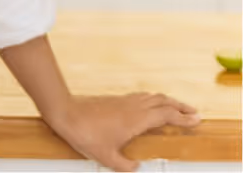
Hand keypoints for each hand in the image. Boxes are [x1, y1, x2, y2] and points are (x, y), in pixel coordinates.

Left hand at [47, 92, 200, 171]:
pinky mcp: (115, 99)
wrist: (65, 112)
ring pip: (152, 96)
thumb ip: (125, 166)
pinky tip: (150, 106)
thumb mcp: (107, 158)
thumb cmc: (85, 133)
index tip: (196, 119)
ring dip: (167, 101)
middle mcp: (132, 106)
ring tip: (176, 108)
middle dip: (180, 106)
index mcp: (136, 119)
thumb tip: (135, 169)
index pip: (166, 115)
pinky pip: (141, 97)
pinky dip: (153, 100)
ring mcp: (123, 100)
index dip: (183, 117)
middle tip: (193, 112)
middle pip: (163, 101)